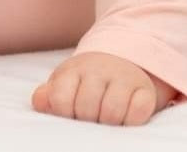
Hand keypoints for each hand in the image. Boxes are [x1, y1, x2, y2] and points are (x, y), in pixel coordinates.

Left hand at [30, 52, 177, 125]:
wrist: (120, 62)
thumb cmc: (85, 83)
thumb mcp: (64, 84)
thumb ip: (49, 95)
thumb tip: (40, 100)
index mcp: (75, 69)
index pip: (60, 99)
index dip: (64, 112)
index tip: (70, 111)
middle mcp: (100, 69)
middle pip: (86, 108)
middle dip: (86, 119)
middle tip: (90, 116)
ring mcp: (125, 78)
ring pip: (112, 112)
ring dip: (108, 123)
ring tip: (105, 119)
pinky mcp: (146, 90)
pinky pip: (139, 112)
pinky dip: (132, 119)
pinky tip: (125, 117)